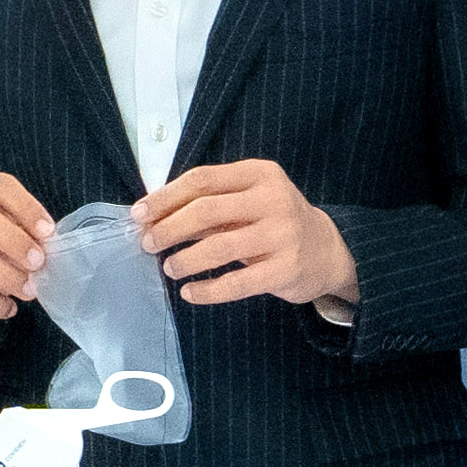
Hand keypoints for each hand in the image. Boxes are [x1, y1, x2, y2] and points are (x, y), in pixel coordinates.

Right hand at [0, 171, 53, 338]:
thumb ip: (31, 237)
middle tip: (38, 262)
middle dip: (14, 239)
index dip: (26, 206)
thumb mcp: (17, 238)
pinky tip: (9, 308)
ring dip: (6, 274)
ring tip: (29, 291)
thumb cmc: (0, 253)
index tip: (48, 232)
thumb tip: (49, 249)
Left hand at [140, 156, 352, 309]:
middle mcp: (274, 199)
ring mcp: (282, 235)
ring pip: (218, 247)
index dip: (166, 197)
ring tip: (170, 267)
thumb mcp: (249, 200)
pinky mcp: (285, 270)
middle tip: (148, 243)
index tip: (140, 214)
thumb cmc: (274, 221)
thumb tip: (154, 217)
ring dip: (185, 259)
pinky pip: (237, 283)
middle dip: (169, 228)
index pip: (202, 179)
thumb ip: (209, 203)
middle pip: (207, 210)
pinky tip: (190, 293)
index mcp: (259, 174)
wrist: (327, 250)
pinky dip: (207, 290)